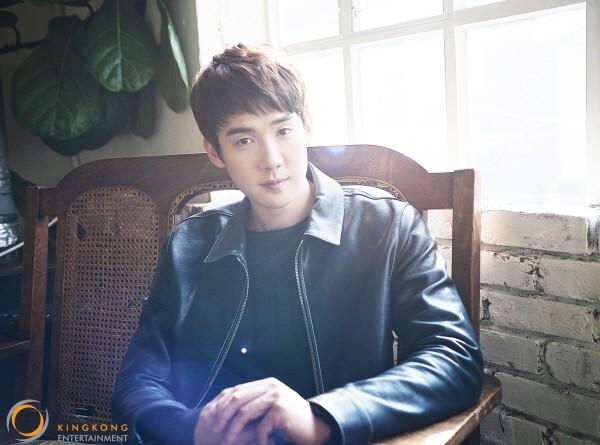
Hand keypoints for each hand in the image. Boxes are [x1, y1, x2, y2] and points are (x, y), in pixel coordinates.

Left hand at [204, 377, 330, 444]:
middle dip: (222, 416)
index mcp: (266, 383)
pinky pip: (260, 427)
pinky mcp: (280, 411)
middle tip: (215, 431)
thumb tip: (226, 407)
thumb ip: (254, 403)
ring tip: (228, 442)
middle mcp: (270, 387)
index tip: (212, 419)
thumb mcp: (270, 407)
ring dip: (234, 430)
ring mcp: (276, 397)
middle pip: (237, 398)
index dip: (222, 404)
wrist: (315, 427)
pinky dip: (257, 439)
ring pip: (244, 413)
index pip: (236, 390)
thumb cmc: (290, 420)